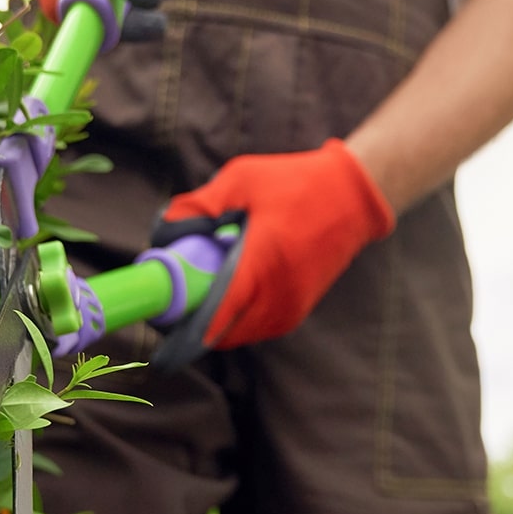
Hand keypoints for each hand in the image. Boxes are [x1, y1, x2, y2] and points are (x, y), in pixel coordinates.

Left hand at [153, 140, 394, 349]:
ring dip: (215, 322)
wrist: (352, 195)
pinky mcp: (298, 310)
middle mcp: (278, 295)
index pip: (215, 315)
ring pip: (238, 334)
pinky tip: (229, 290)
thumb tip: (165, 232)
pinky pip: (257, 327)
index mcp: (261, 264)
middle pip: (220, 333)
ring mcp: (291, 307)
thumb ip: (198, 205)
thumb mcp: (240, 179)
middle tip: (174, 298)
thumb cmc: (296, 183)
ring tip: (203, 289)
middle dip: (191, 323)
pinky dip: (237, 319)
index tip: (160, 319)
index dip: (183, 326)